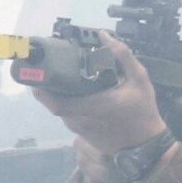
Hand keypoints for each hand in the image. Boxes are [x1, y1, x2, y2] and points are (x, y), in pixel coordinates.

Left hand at [33, 33, 168, 155]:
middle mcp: (79, 119)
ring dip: (56, 93)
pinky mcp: (81, 133)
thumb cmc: (142, 112)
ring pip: (59, 109)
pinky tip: (72, 89)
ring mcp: (78, 128)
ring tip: (57, 73)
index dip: (40, 87)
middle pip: (51, 102)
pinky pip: (67, 114)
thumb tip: (104, 36)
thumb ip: (122, 56)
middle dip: (45, 84)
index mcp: (90, 106)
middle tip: (46, 65)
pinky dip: (65, 101)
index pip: (54, 100)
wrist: (145, 146)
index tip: (36, 69)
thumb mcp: (139, 80)